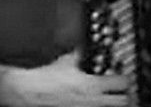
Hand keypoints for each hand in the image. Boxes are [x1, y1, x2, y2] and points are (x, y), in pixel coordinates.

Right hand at [0, 51, 128, 106]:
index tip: (123, 80)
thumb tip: (80, 49)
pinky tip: (90, 105)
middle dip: (124, 97)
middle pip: (124, 101)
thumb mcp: (64, 62)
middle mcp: (93, 100)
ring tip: (106, 101)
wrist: (25, 93)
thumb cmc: (43, 80)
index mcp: (92, 84)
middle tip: (121, 94)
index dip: (125, 81)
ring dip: (110, 104)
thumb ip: (77, 56)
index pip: (124, 83)